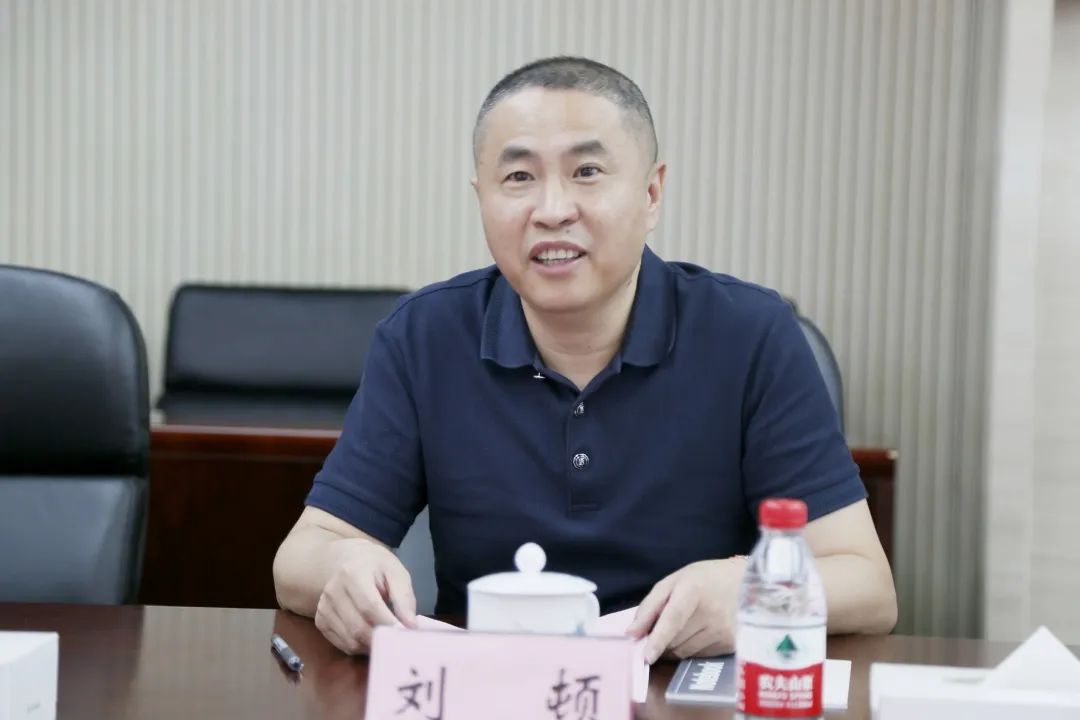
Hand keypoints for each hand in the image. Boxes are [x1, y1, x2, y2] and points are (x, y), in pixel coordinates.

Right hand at [314, 538, 416, 653]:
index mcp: (353, 574)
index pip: (370, 606)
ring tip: (387, 640)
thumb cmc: (376, 567)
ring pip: (350, 640)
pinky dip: (360, 647)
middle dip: (381, 639)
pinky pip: (342, 644)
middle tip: (399, 642)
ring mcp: (324, 608)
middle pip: (358, 627)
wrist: (346, 561)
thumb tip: (411, 626)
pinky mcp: (320, 621)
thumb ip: (404, 598)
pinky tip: (371, 638)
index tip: (406, 633)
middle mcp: (333, 591)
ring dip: (371, 646)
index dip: (388, 623)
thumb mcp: (395, 573)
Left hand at [627, 557, 746, 663]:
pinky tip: (697, 634)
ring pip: (686, 652)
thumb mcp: (675, 581)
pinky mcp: (731, 645)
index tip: (647, 657)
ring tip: (682, 629)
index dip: (659, 638)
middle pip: (675, 641)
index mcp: (693, 590)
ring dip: (675, 648)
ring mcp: (724, 631)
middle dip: (661, 642)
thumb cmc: (707, 579)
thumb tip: (631, 634)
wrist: (751, 583)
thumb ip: (650, 606)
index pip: (673, 618)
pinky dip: (691, 649)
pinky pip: (700, 656)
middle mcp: (711, 613)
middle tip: (660, 631)